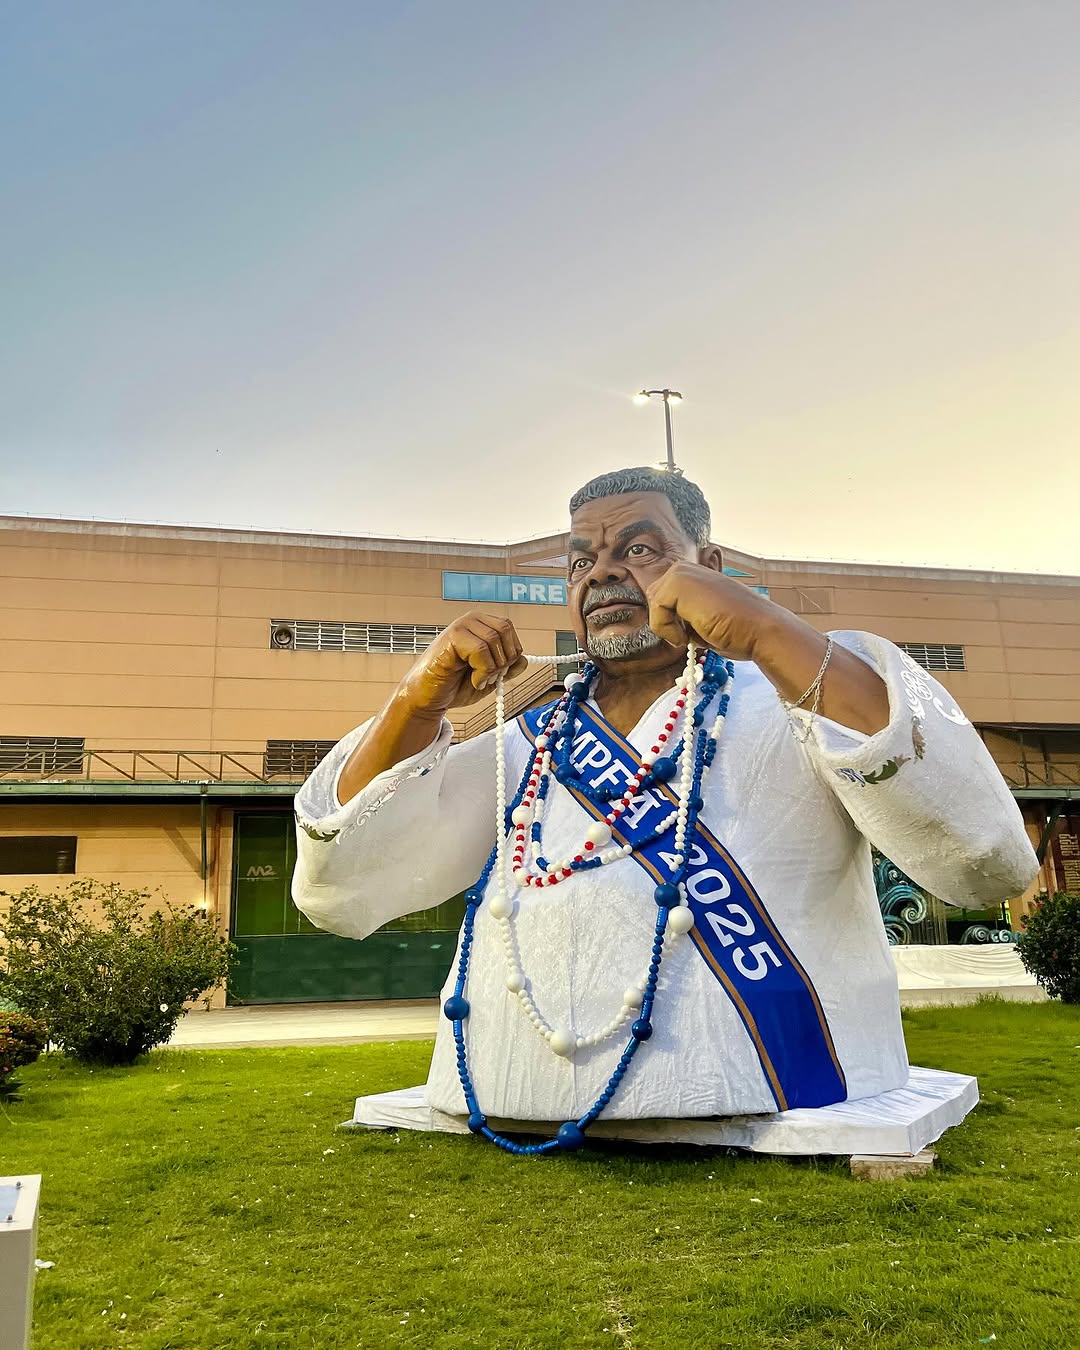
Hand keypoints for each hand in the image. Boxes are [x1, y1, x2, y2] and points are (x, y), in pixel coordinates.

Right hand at [399, 612, 528, 714]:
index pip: (508, 627)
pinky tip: (473, 679)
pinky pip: (481, 649)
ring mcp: (460, 626)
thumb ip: (507, 668)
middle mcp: (470, 620)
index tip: (499, 671)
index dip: (511, 651)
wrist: (428, 698)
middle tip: (491, 676)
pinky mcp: (452, 637)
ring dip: (492, 667)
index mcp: (480, 625)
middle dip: (504, 659)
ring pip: (494, 640)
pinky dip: (483, 671)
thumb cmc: (454, 686)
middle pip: (504, 630)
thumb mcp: (489, 678)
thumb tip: (524, 660)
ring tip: (479, 679)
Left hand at [645, 561, 777, 660]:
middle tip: (689, 636)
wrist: (760, 629)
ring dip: (669, 628)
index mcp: (693, 574)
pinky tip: (688, 636)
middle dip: (667, 622)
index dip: (671, 620)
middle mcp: (686, 568)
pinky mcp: (678, 583)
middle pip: (654, 600)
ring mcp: (682, 573)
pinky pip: (655, 612)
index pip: (663, 598)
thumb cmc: (738, 629)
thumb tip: (662, 621)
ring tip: (692, 635)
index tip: (690, 634)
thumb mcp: (705, 617)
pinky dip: (668, 631)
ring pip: (654, 606)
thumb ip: (683, 613)